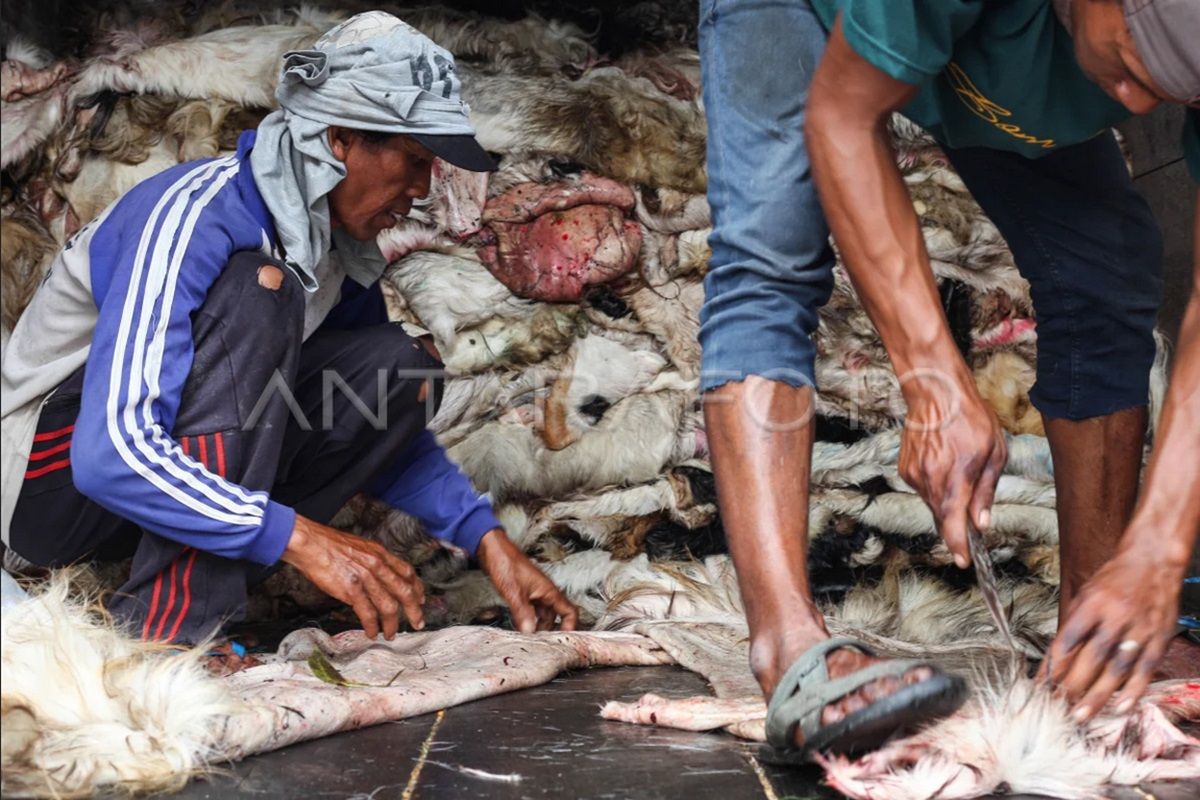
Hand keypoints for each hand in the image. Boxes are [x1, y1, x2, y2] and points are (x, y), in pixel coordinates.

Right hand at [282, 514, 425, 638]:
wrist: (310, 543)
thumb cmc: (328, 544)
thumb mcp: (359, 547)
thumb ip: (372, 561)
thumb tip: (379, 576)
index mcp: (380, 553)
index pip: (407, 572)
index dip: (417, 588)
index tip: (421, 599)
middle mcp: (377, 565)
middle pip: (405, 592)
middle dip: (414, 611)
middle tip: (417, 623)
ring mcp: (366, 578)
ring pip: (389, 606)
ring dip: (392, 624)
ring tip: (391, 634)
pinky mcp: (351, 590)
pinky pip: (368, 613)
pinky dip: (372, 626)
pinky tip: (372, 632)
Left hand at [477, 529, 578, 632]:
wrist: (492, 549)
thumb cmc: (505, 562)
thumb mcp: (514, 591)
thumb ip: (523, 613)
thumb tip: (530, 632)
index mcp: (549, 591)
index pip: (569, 612)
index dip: (570, 627)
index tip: (563, 641)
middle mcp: (544, 592)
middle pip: (555, 617)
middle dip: (550, 631)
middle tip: (541, 645)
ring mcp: (534, 593)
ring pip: (542, 614)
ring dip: (537, 626)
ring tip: (529, 639)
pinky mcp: (523, 593)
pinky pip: (531, 610)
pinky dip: (527, 620)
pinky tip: (519, 626)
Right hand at [899, 375, 1006, 567]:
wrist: (934, 393)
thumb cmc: (969, 418)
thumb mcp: (994, 454)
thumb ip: (986, 492)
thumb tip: (982, 523)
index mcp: (955, 479)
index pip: (953, 526)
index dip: (958, 548)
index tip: (963, 561)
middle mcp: (930, 481)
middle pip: (942, 517)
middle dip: (956, 524)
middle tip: (971, 517)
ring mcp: (914, 475)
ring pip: (932, 503)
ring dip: (947, 501)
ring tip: (958, 473)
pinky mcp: (905, 469)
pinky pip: (923, 488)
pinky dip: (935, 486)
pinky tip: (944, 465)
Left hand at [1039, 536, 1184, 720]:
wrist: (1153, 560)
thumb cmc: (1113, 579)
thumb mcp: (1085, 594)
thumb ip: (1074, 625)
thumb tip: (1055, 658)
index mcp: (1091, 604)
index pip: (1066, 641)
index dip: (1052, 666)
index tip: (1040, 686)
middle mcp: (1115, 617)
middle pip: (1090, 658)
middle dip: (1072, 686)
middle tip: (1058, 708)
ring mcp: (1139, 629)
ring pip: (1116, 668)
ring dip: (1098, 695)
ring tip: (1081, 715)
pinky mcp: (1159, 638)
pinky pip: (1145, 669)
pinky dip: (1133, 690)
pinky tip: (1120, 707)